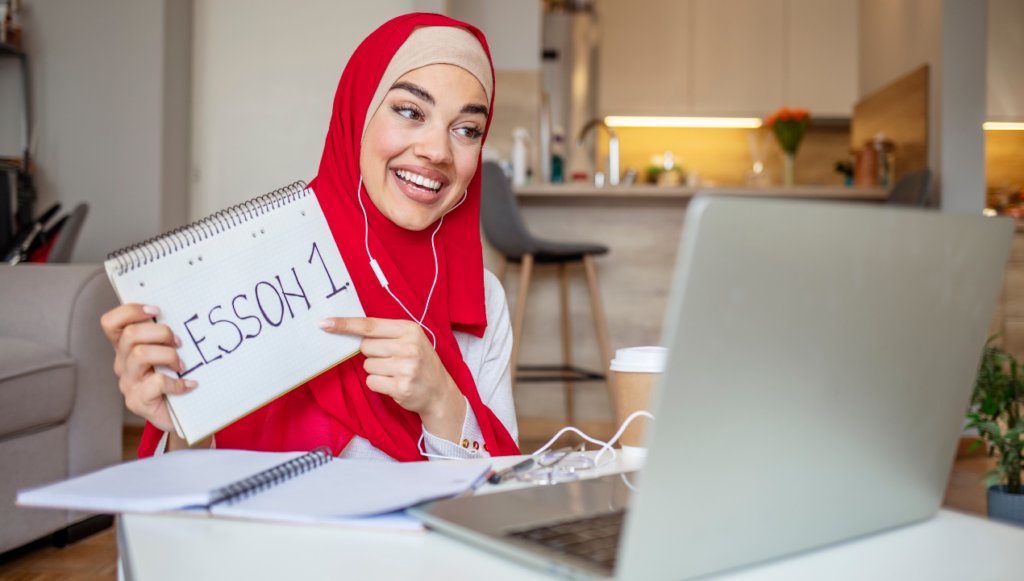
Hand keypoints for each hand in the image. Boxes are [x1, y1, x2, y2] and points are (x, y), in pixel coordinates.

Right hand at [100, 304, 196, 432]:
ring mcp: (127, 383)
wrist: (177, 415)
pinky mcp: (137, 402)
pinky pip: (156, 382)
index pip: (111, 322)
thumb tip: (181, 313)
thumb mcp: (167, 351)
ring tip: (182, 366)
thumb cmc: (173, 378)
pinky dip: (177, 382)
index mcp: (126, 347)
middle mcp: (122, 363)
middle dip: (161, 333)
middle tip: (178, 343)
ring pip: (140, 354)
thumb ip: (165, 335)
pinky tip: (188, 384)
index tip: (156, 310)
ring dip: (168, 356)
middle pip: (131, 335)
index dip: (131, 311)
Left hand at [318, 317, 465, 441]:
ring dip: (376, 371)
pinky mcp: (401, 386)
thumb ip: (385, 334)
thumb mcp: (410, 340)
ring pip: (367, 366)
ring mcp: (406, 367)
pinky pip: (371, 382)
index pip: (369, 325)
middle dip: (373, 354)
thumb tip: (349, 332)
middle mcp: (409, 346)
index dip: (345, 325)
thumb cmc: (420, 363)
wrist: (440, 392)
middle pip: (365, 347)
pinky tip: (395, 384)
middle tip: (392, 360)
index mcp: (409, 329)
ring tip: (396, 373)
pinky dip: (379, 384)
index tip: (325, 323)